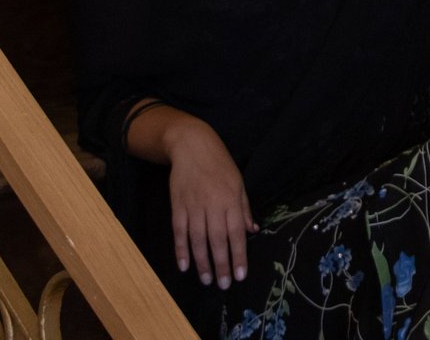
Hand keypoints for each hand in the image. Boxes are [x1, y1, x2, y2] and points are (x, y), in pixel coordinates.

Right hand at [160, 115, 255, 289]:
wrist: (191, 145)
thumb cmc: (219, 163)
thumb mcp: (238, 182)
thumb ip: (244, 208)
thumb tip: (252, 231)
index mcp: (231, 199)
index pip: (236, 233)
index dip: (238, 255)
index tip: (240, 275)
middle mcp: (212, 204)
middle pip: (217, 240)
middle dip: (221, 264)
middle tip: (223, 285)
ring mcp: (193, 206)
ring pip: (197, 239)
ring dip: (201, 262)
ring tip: (206, 280)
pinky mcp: (177, 206)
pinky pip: (179, 232)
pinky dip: (180, 249)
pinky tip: (184, 265)